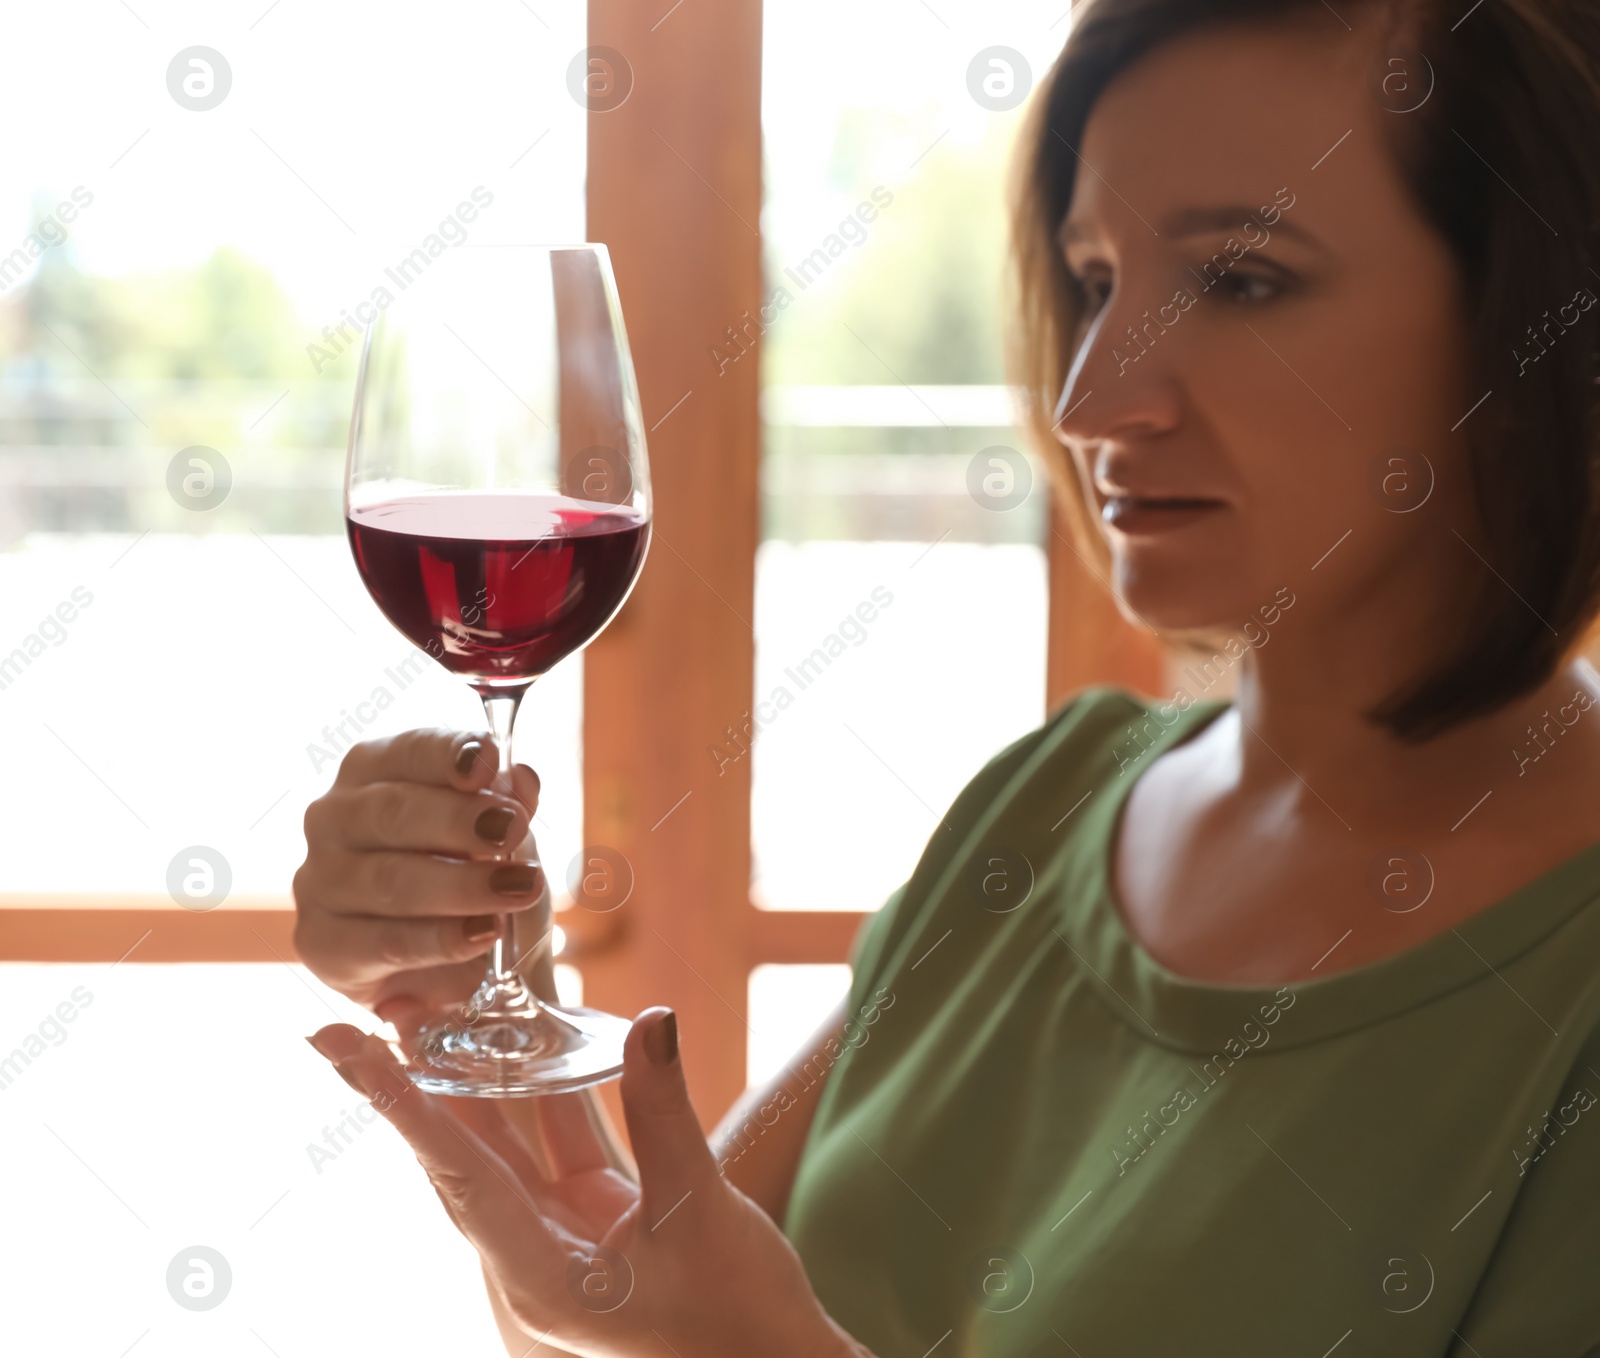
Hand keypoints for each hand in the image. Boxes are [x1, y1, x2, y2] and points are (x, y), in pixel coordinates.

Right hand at [292, 728, 547, 1032]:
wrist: (448, 964)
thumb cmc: (467, 876)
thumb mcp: (499, 836)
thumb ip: (508, 804)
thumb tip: (522, 778)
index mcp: (372, 771)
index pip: (408, 751)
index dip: (449, 753)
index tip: (490, 760)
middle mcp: (333, 817)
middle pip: (392, 812)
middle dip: (459, 819)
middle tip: (512, 829)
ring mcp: (319, 880)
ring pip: (389, 879)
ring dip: (461, 884)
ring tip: (519, 888)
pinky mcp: (322, 944)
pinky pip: (383, 941)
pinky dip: (440, 938)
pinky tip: (483, 932)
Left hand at [306, 1008, 869, 1357]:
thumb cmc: (736, 1315)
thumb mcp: (697, 1211)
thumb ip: (664, 1114)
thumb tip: (653, 1022)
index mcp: (537, 1278)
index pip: (458, 1174)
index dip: (401, 1104)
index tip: (343, 1048)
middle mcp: (532, 1260)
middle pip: (462, 1159)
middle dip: (422, 1084)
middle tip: (382, 1013)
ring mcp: (561, 1239)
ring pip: (506, 1149)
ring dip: (479, 1083)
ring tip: (441, 1014)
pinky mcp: (595, 1222)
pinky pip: (556, 1148)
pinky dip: (546, 1096)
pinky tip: (532, 1043)